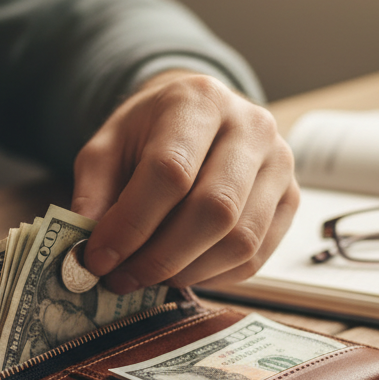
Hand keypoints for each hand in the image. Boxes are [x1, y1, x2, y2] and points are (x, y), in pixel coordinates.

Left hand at [72, 71, 299, 290]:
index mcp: (199, 101)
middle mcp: (252, 127)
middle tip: (121, 279)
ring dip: (186, 272)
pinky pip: (256, 256)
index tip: (98, 258)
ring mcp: (280, 164)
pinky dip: (213, 277)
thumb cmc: (148, 132)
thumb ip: (93, 191)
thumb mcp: (107, 147)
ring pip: (240, 240)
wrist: (196, 114)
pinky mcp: (291, 198)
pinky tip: (180, 271)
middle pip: (214, 210)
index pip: (170, 171)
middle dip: (160, 257)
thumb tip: (87, 247)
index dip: (132, 223)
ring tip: (146, 277)